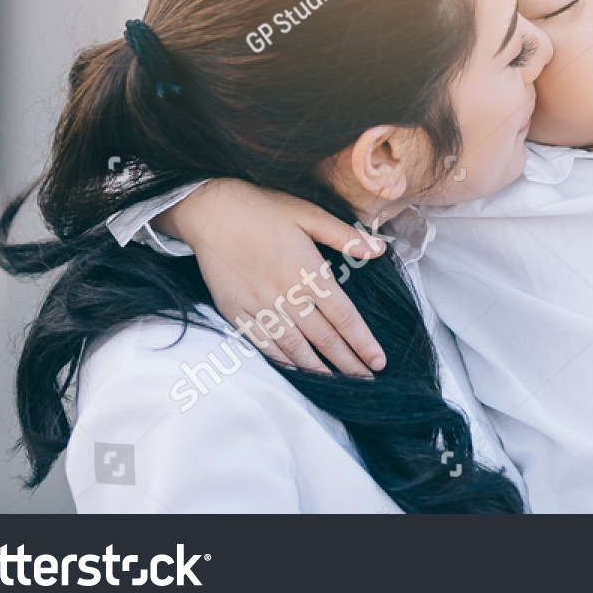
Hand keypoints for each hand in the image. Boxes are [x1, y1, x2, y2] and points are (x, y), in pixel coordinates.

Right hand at [163, 179, 387, 375]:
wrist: (212, 212)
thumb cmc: (264, 209)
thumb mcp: (309, 213)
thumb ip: (345, 236)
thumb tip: (380, 250)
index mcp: (308, 272)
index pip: (344, 316)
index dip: (363, 342)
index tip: (378, 361)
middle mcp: (287, 295)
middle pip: (323, 338)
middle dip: (347, 363)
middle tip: (365, 382)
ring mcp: (260, 306)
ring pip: (295, 347)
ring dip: (318, 369)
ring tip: (337, 384)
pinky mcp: (237, 312)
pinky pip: (264, 344)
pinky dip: (282, 361)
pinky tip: (296, 370)